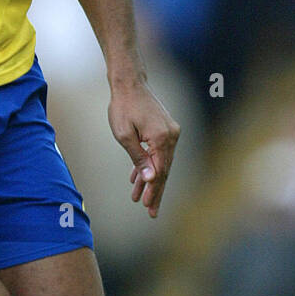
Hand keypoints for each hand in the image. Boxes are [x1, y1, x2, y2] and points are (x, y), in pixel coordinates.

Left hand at [108, 80, 179, 217]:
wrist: (129, 83)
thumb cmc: (123, 107)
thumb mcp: (124, 135)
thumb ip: (138, 158)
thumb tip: (151, 179)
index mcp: (162, 139)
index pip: (160, 172)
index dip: (154, 191)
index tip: (148, 207)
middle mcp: (171, 136)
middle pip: (164, 170)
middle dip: (156, 191)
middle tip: (151, 212)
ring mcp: (170, 132)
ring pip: (161, 162)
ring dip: (150, 180)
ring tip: (139, 198)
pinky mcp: (165, 129)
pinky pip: (158, 152)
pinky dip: (149, 165)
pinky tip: (137, 178)